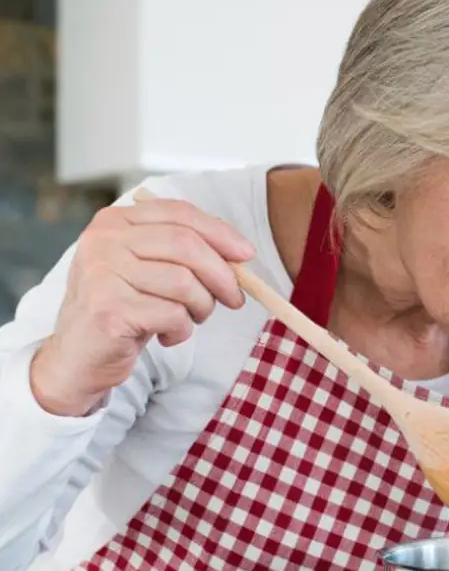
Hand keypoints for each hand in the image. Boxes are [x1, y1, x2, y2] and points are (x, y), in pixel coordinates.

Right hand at [30, 194, 255, 416]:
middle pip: (186, 245)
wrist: (80, 357)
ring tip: (190, 319)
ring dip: (202, 308)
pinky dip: (182, 330)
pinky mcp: (109, 310)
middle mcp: (104, 241)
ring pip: (184, 283)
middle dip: (222, 275)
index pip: (179, 213)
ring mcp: (102, 274)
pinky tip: (167, 336)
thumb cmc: (125, 310)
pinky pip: (172, 315)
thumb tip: (239, 252)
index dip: (220, 233)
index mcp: (115, 222)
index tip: (246, 255)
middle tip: (234, 299)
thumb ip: (184, 253)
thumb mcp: (151, 271)